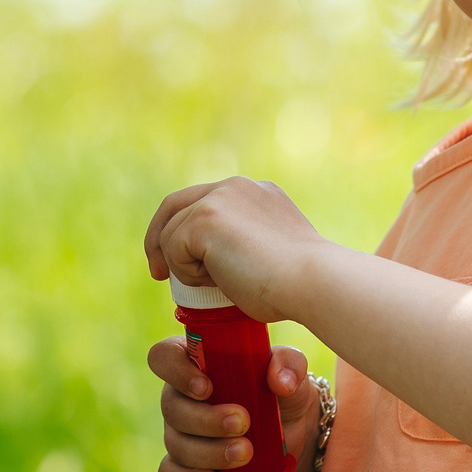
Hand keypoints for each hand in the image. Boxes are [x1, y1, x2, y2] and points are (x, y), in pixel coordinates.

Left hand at [140, 177, 332, 323]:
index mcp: (254, 192)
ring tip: (220, 284)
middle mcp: (234, 186)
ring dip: (185, 267)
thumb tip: (220, 263)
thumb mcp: (271, 252)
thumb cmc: (299, 285)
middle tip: (158, 274)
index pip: (202, 201)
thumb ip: (245, 243)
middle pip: (174, 205)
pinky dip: (187, 273)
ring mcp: (218, 198)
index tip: (177, 261)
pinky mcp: (205, 218)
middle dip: (158, 239)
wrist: (314, 282)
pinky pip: (173, 250)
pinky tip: (218, 280)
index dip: (181, 228)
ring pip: (172, 235)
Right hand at [146, 337, 321, 471]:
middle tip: (243, 423)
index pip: (164, 357)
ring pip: (176, 442)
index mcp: (197, 362)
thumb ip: (289, 365)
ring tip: (246, 453)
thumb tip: (279, 381)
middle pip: (171, 406)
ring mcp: (180, 431)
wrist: (296, 434)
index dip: (176, 371)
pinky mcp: (187, 464)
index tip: (207, 387)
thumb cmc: (285, 391)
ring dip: (208, 451)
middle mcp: (181, 395)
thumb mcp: (293, 371)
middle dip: (206, 419)